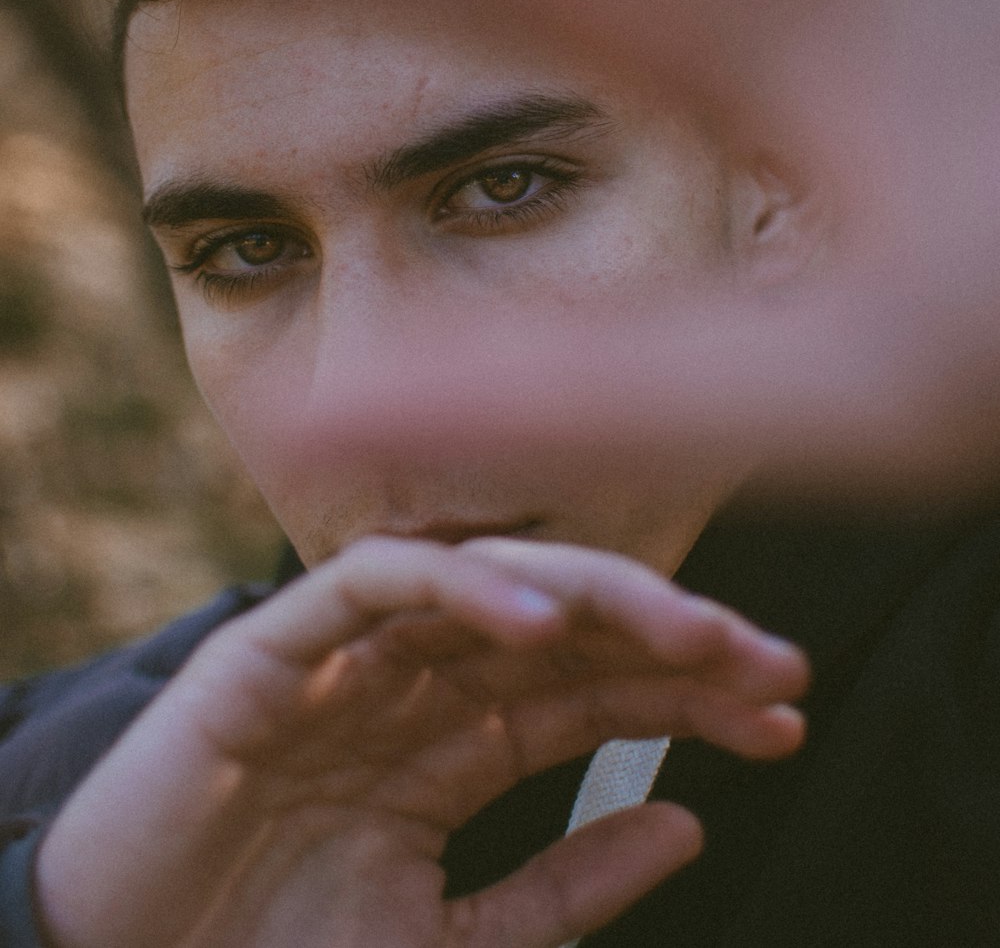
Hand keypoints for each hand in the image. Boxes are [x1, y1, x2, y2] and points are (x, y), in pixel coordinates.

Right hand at [35, 536, 806, 947]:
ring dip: (597, 599)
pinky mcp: (274, 644)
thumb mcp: (448, 942)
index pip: (590, 694)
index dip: (689, 697)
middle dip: (669, 636)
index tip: (782, 715)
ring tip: (693, 636)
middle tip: (770, 662)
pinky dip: (460, 590)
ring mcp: (348, 656)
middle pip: (560, 628)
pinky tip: (543, 624)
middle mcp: (411, 683)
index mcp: (450, 743)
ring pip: (489, 583)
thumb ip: (562, 890)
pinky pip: (379, 583)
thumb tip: (686, 825)